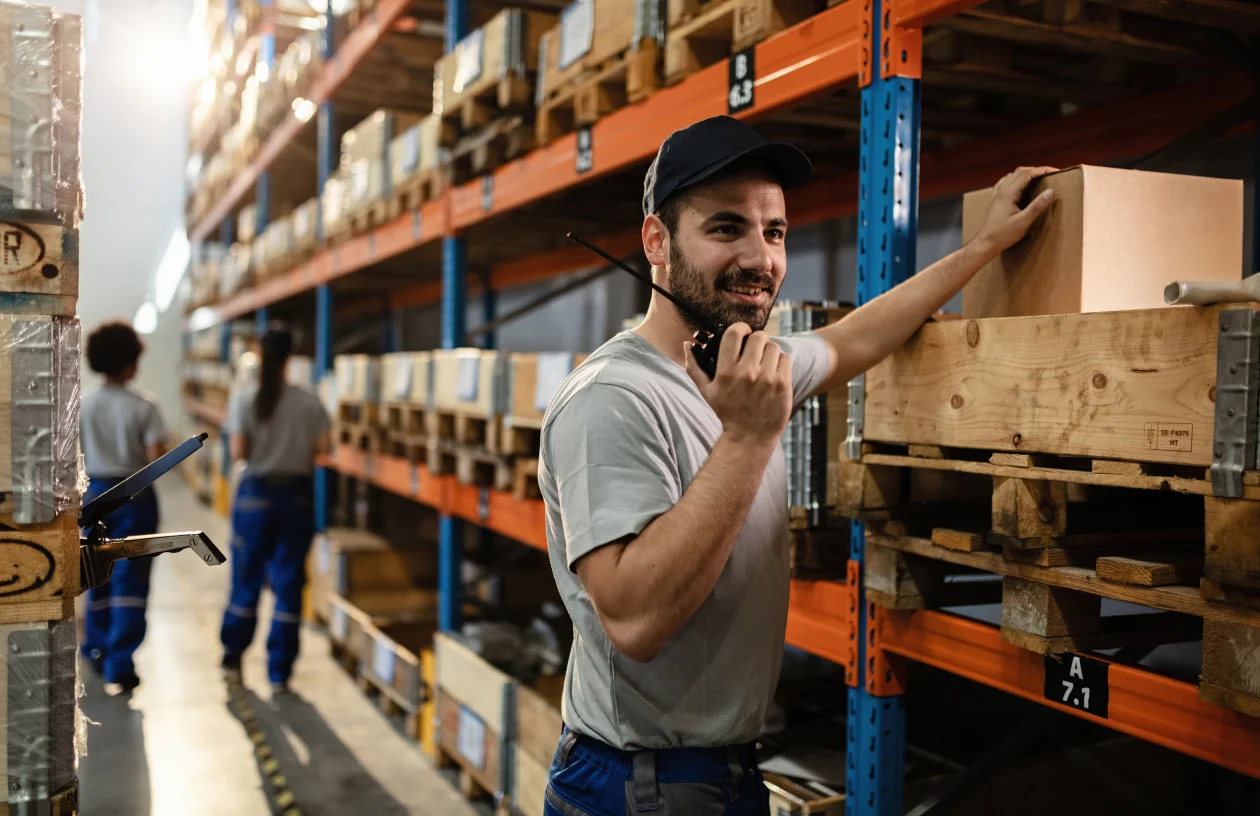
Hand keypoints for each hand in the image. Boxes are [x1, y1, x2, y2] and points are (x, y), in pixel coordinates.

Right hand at [684, 322, 791, 446]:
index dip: (741, 328)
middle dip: (757, 340)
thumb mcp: (706, 392)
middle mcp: (747, 374)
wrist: (749, 438)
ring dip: (769, 351)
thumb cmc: (727, 414)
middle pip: (758, 337)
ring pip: (773, 347)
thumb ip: (694, 367)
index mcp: (726, 372)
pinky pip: (785, 359)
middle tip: (755, 349)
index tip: (743, 332)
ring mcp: (766, 379)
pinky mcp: (783, 385)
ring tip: (765, 363)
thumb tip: (686, 345)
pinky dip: (781, 362)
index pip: (734, 334)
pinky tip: (774, 372)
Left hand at [972, 166, 1057, 259]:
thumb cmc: (1003, 235)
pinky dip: (1016, 179)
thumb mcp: (1023, 222)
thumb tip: (1051, 191)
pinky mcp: (995, 200)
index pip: (1027, 174)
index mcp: (1008, 193)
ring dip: (1026, 173)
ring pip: (1012, 176)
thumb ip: (1037, 206)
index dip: (1042, 170)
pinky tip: (1019, 184)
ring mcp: (997, 195)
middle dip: (1036, 170)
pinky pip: (1006, 183)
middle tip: (1050, 174)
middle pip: (1020, 172)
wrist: (985, 243)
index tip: (1056, 171)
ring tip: (1039, 178)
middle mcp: (1001, 191)